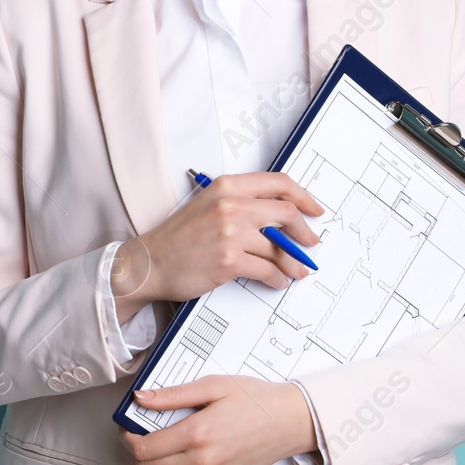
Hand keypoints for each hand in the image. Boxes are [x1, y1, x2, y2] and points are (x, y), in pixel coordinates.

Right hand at [111, 171, 323, 321]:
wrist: (150, 263)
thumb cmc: (176, 238)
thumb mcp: (207, 206)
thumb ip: (239, 204)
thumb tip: (277, 215)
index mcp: (226, 187)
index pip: (278, 183)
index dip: (303, 197)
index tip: (314, 210)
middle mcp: (230, 206)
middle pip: (286, 213)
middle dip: (304, 232)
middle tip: (309, 243)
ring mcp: (230, 233)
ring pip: (279, 247)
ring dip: (293, 262)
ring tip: (296, 270)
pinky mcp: (229, 260)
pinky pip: (268, 270)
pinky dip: (277, 279)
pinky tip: (277, 281)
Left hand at [120, 375, 317, 464]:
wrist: (290, 423)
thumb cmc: (254, 399)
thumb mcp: (212, 385)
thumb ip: (172, 394)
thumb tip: (140, 397)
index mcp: (198, 435)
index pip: (144, 448)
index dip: (128, 436)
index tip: (128, 424)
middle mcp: (203, 462)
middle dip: (136, 448)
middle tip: (140, 430)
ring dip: (152, 461)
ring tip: (159, 439)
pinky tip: (176, 453)